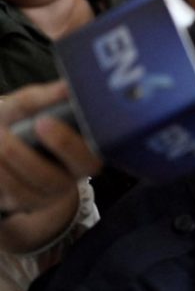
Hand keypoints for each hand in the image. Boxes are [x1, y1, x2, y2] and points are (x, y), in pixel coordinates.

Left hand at [0, 82, 100, 217]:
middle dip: (25, 158)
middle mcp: (70, 179)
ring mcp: (46, 196)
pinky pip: (10, 196)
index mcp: (84, 153)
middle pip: (54, 181)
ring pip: (24, 190)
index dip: (68, 144)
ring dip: (2, 163)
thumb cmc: (22, 121)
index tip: (42, 122)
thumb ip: (47, 98)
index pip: (89, 158)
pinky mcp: (25, 204)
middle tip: (2, 135)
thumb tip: (67, 86)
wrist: (2, 139)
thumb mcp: (30, 105)